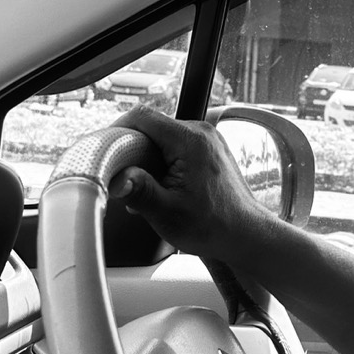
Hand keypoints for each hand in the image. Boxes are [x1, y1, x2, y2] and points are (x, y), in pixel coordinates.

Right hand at [107, 107, 272, 260]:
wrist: (246, 236)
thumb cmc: (214, 227)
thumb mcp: (167, 213)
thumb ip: (139, 191)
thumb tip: (114, 179)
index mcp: (191, 141)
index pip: (142, 117)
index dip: (118, 131)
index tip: (107, 153)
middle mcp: (202, 133)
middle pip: (151, 128)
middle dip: (134, 153)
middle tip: (128, 182)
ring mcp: (208, 140)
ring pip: (162, 140)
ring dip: (149, 162)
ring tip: (151, 192)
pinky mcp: (209, 151)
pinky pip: (176, 148)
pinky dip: (164, 165)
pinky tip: (163, 190)